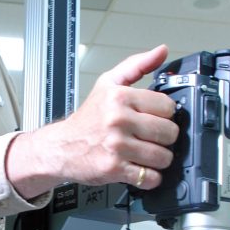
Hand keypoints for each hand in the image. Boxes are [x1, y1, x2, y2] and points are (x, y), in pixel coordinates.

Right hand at [7, 45, 178, 198]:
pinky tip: (139, 169)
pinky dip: (150, 178)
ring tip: (145, 154)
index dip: (164, 114)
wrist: (60, 148)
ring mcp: (117, 146)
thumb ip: (136, 66)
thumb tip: (162, 51)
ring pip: (163, 157)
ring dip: (159, 159)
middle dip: (164, 138)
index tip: (154, 118)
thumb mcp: (108, 84)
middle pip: (169, 133)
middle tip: (150, 138)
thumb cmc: (86, 119)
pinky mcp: (114, 169)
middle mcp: (118, 120)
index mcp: (120, 97)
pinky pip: (150, 178)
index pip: (168, 107)